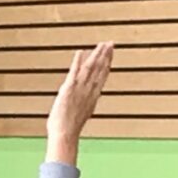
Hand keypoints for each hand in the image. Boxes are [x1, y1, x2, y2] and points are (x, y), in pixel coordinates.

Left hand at [45, 42, 113, 163]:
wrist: (65, 135)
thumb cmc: (69, 129)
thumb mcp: (79, 114)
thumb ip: (82, 104)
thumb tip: (82, 102)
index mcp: (92, 97)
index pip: (102, 76)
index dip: (107, 63)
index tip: (111, 53)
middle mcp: (88, 91)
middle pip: (99, 69)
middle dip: (106, 55)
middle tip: (111, 43)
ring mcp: (79, 90)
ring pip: (90, 68)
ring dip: (96, 55)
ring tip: (102, 44)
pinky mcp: (69, 89)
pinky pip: (74, 73)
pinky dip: (77, 62)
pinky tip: (80, 52)